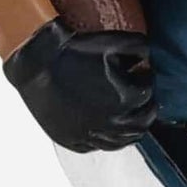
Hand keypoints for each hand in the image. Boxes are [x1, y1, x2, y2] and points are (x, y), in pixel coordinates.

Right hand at [3, 19, 157, 150]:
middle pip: (142, 122)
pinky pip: (98, 146)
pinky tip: (108, 127)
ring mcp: (91, 136)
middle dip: (146, 106)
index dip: (146, 78)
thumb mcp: (114, 40)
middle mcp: (112, 124)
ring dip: (132, 127)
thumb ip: (142, 47)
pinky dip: (108, 138)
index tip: (140, 71)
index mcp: (127, 100)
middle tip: (142, 95)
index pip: (148, 92)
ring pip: (123, 140)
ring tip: (130, 115)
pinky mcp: (73, 141)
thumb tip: (151, 60)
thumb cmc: (74, 50)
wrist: (36, 61)